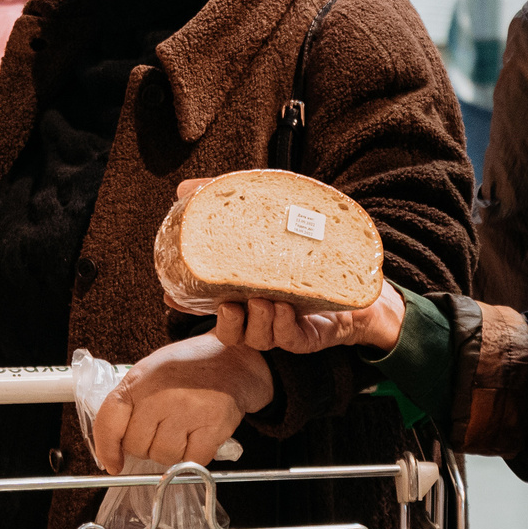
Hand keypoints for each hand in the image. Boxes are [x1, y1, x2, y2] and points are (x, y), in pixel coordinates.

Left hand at [91, 337, 272, 473]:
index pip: (109, 421)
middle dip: (146, 446)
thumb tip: (114, 449)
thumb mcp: (150, 372)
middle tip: (162, 431)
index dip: (106, 448)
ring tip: (183, 430)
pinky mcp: (214, 425)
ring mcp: (188, 410)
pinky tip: (200, 436)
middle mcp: (160, 394)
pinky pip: (192, 461)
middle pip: (136, 446)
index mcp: (140, 379)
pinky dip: (195, 457)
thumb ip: (130, 404)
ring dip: (172, 453)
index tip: (113, 463)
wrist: (234, 358)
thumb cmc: (190, 367)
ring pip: (164, 457)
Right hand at [170, 180, 405, 357]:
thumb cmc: (304, 246)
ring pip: (258, 337)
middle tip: (230, 302)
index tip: (172, 298)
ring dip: (257, 322)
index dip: (188, 304)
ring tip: (264, 300)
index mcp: (243, 291)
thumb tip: (184, 189)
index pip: (207, 305)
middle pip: (230, 332)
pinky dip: (283, 327)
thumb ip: (226, 200)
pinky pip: (289, 338)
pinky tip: (284, 309)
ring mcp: (282, 326)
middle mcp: (259, 313)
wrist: (355, 270)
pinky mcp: (307, 334)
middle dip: (226, 322)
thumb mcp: (266, 216)